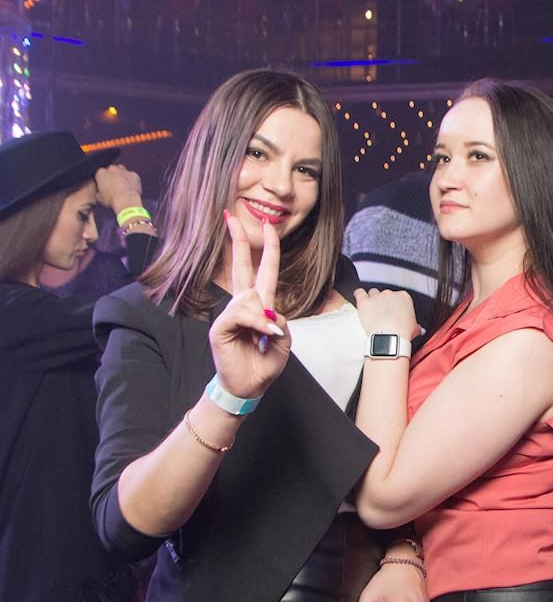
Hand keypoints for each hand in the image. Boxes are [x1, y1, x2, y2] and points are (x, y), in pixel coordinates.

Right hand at [95, 164, 142, 213]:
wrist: (127, 201)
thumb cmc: (112, 200)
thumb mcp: (99, 198)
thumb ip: (98, 192)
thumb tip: (99, 193)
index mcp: (101, 173)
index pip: (100, 173)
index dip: (102, 179)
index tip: (104, 185)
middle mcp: (112, 169)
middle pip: (111, 169)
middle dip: (112, 175)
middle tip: (114, 185)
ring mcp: (124, 171)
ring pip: (121, 169)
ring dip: (121, 174)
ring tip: (122, 184)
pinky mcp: (134, 174)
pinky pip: (132, 175)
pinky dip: (131, 179)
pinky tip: (131, 186)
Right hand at [208, 212, 290, 398]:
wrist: (250, 385)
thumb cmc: (265, 362)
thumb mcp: (283, 340)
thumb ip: (280, 321)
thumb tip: (267, 310)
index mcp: (260, 303)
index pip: (263, 270)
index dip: (267, 248)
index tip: (268, 226)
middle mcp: (243, 304)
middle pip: (241, 265)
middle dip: (238, 240)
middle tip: (231, 216)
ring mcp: (230, 314)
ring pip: (249, 297)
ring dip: (263, 317)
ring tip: (266, 337)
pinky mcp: (220, 326)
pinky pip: (241, 314)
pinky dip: (256, 323)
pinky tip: (261, 335)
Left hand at [354, 288, 420, 340]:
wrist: (390, 338)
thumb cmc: (402, 333)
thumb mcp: (414, 328)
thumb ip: (415, 325)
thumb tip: (417, 328)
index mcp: (404, 297)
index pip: (399, 296)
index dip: (396, 304)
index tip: (394, 312)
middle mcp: (390, 294)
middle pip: (385, 294)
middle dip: (384, 302)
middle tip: (384, 314)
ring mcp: (376, 297)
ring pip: (373, 292)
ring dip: (372, 299)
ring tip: (372, 309)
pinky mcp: (364, 302)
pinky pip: (359, 292)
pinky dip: (359, 294)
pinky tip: (359, 297)